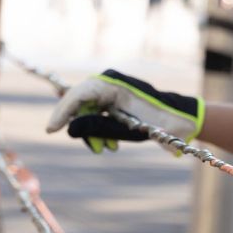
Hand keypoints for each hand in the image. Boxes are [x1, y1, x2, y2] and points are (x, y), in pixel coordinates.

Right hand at [45, 69, 203, 153]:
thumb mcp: (127, 128)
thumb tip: (70, 128)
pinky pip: (99, 114)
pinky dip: (101, 130)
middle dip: (83, 127)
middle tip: (95, 149)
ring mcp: (112, 91)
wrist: (181, 120)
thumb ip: (98, 126)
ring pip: (89, 111)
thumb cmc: (158, 121)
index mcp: (113, 83)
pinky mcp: (116, 101)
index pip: (79, 95)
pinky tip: (110, 145)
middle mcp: (110, 82)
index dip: (63, 112)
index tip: (51, 129)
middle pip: (81, 104)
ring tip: (106, 150)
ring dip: (94, 132)